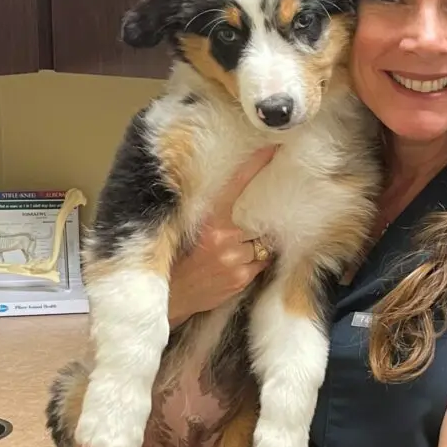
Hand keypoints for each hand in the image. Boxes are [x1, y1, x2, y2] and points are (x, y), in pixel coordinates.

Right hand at [169, 145, 278, 325]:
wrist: (174, 297)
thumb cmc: (180, 261)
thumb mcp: (191, 232)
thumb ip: (215, 219)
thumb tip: (238, 207)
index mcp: (209, 222)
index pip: (236, 188)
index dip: (254, 167)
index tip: (271, 149)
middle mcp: (224, 238)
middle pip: (254, 224)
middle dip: (248, 231)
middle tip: (231, 240)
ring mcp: (235, 259)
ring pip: (259, 246)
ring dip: (251, 250)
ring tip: (229, 258)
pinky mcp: (242, 278)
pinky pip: (260, 264)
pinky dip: (252, 264)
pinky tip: (233, 269)